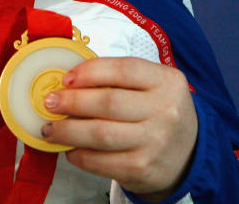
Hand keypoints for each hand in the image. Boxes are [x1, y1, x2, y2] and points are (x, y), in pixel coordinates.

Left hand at [40, 57, 196, 201]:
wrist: (188, 155)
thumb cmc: (156, 111)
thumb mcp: (151, 86)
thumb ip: (117, 79)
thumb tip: (67, 82)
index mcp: (166, 81)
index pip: (123, 69)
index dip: (89, 72)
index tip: (65, 79)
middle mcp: (165, 111)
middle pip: (107, 103)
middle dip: (71, 102)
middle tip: (49, 102)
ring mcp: (156, 142)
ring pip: (101, 134)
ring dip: (67, 131)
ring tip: (50, 128)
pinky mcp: (144, 169)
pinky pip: (103, 162)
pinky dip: (80, 155)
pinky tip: (70, 149)